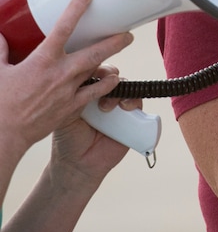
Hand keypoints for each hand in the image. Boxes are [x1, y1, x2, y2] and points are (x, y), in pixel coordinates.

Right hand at [0, 0, 132, 156]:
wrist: (6, 134)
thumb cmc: (1, 102)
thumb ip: (1, 52)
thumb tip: (0, 38)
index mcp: (42, 60)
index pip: (63, 28)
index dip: (76, 9)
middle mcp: (60, 73)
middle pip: (95, 52)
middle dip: (114, 41)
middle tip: (127, 32)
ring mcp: (69, 91)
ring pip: (99, 71)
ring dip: (113, 61)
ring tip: (122, 50)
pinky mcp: (72, 107)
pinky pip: (96, 94)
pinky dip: (107, 85)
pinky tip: (114, 79)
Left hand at [49, 65, 141, 187]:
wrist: (79, 164)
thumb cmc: (68, 139)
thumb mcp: (65, 114)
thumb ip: (73, 96)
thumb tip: (83, 78)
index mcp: (87, 91)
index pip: (94, 71)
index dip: (94, 67)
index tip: (92, 70)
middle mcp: (104, 95)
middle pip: (111, 74)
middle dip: (109, 74)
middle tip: (104, 81)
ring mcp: (118, 105)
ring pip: (126, 86)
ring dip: (120, 89)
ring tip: (108, 106)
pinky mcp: (132, 117)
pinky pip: (137, 102)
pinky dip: (133, 101)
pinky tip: (124, 108)